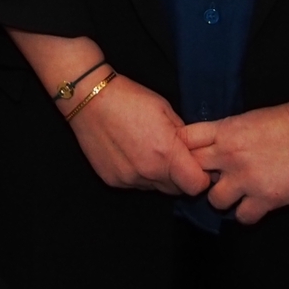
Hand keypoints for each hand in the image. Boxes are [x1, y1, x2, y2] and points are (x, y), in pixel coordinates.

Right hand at [67, 73, 211, 196]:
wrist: (88, 98)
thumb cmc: (129, 98)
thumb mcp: (165, 109)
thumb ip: (183, 136)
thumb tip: (193, 151)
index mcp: (166, 153)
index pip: (197, 186)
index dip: (201, 177)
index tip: (196, 164)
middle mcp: (148, 172)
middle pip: (177, 190)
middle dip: (179, 176)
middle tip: (171, 155)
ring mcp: (128, 179)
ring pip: (155, 188)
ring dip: (157, 175)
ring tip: (146, 150)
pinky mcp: (112, 180)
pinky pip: (135, 184)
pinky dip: (138, 173)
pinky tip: (129, 153)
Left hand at [180, 101, 288, 223]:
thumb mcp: (250, 118)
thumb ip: (228, 133)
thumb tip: (214, 145)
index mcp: (225, 130)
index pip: (184, 140)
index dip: (184, 150)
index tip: (190, 155)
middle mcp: (229, 155)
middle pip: (192, 171)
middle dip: (199, 175)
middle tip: (212, 178)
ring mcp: (246, 179)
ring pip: (213, 200)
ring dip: (223, 197)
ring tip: (236, 193)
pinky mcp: (266, 199)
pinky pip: (242, 217)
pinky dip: (247, 213)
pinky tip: (255, 205)